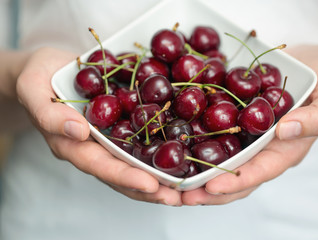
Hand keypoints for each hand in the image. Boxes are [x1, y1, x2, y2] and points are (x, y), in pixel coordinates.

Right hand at [16, 47, 181, 205]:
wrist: (50, 67)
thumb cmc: (37, 78)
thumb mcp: (33, 89)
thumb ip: (49, 113)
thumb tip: (78, 131)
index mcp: (73, 145)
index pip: (100, 166)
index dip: (125, 177)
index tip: (150, 185)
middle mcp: (95, 147)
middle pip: (124, 172)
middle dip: (151, 187)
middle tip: (178, 196)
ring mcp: (110, 137)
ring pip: (136, 160)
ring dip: (161, 174)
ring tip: (186, 184)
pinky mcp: (121, 123)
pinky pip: (141, 138)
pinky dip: (161, 147)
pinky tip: (181, 150)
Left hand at [181, 45, 317, 204]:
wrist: (314, 64)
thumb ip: (316, 118)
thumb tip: (286, 129)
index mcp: (286, 148)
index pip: (260, 171)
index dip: (235, 181)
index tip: (210, 188)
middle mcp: (264, 147)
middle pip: (236, 176)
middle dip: (209, 189)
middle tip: (181, 196)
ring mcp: (249, 136)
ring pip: (223, 161)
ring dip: (198, 173)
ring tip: (173, 183)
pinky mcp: (237, 122)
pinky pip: (218, 137)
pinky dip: (199, 145)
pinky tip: (178, 147)